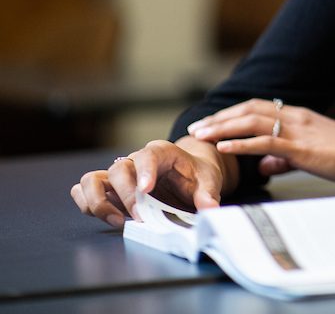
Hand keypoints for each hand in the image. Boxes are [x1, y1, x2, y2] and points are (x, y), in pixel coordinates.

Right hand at [69, 139, 225, 227]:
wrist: (190, 176)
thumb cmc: (198, 175)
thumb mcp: (209, 182)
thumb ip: (208, 195)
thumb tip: (210, 210)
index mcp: (163, 153)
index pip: (149, 155)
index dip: (145, 171)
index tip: (146, 190)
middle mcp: (136, 161)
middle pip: (118, 169)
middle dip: (125, 195)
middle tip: (139, 217)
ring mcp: (120, 175)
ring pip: (92, 179)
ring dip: (98, 201)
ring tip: (118, 221)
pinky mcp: (109, 189)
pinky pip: (84, 191)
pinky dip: (88, 204)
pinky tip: (109, 218)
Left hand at [187, 98, 334, 187]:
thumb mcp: (313, 155)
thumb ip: (285, 158)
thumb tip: (264, 164)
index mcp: (300, 116)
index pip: (259, 107)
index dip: (233, 113)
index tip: (214, 121)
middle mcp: (295, 116)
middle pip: (249, 109)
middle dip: (220, 117)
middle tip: (199, 127)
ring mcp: (297, 129)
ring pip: (251, 121)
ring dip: (223, 127)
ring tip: (202, 134)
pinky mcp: (299, 147)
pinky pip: (263, 142)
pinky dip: (240, 143)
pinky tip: (223, 147)